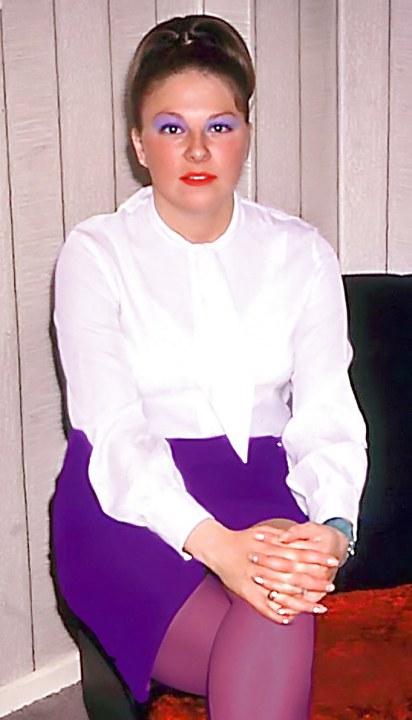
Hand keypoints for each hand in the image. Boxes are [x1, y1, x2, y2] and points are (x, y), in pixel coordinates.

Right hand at [184, 519, 336, 623]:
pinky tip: (290, 620)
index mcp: (269, 547)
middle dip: (314, 580)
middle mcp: (264, 564)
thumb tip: (299, 536)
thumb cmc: (240, 539)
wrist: (215, 546)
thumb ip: (281, 536)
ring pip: (282, 592)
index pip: (298, 552)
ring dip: (302, 601)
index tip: (333, 561)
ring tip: (320, 607)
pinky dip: (276, 613)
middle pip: (294, 574)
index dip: (317, 557)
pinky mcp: (245, 592)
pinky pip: (262, 606)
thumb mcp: (262, 532)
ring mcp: (254, 579)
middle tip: (331, 585)